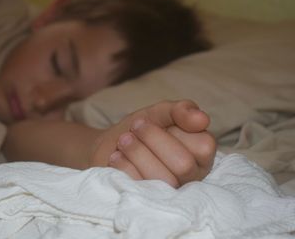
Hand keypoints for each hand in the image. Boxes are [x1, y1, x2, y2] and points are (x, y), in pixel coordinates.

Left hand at [90, 100, 215, 187]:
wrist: (107, 145)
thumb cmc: (139, 130)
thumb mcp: (159, 113)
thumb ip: (180, 111)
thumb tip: (202, 119)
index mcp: (200, 155)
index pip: (204, 146)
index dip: (175, 130)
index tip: (149, 120)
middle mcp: (190, 178)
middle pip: (183, 164)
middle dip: (153, 139)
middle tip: (134, 128)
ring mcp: (168, 193)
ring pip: (163, 178)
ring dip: (137, 152)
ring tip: (123, 140)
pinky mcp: (145, 201)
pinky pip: (140, 187)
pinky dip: (124, 166)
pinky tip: (117, 157)